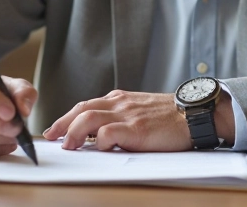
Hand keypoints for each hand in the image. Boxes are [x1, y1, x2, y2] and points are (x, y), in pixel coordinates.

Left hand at [42, 90, 191, 151]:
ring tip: (69, 146)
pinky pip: (109, 133)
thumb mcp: (140, 110)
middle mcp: (120, 103)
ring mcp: (128, 115)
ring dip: (73, 133)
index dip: (67, 117)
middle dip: (62, 124)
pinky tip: (99, 148)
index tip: (55, 129)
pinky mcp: (137, 129)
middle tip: (52, 137)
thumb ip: (120, 117)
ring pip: (88, 118)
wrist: (194, 114)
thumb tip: (98, 135)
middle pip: (81, 109)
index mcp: (120, 99)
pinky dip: (99, 141)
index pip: (86, 105)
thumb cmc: (170, 117)